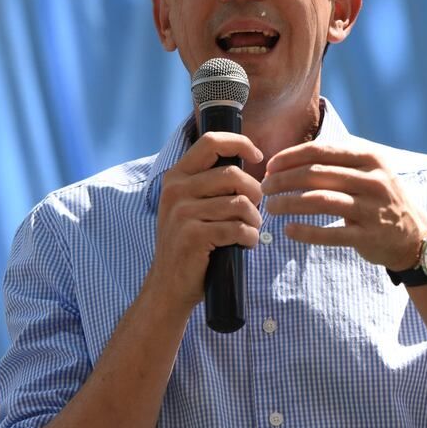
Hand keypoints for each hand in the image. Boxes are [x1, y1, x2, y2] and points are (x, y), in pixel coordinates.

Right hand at [148, 132, 263, 313]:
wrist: (168, 286)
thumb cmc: (189, 243)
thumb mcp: (190, 205)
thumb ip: (209, 182)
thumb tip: (250, 159)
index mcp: (176, 176)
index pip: (211, 142)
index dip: (240, 143)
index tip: (258, 157)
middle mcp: (176, 190)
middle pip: (232, 174)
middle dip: (255, 192)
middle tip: (255, 211)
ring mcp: (182, 213)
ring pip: (239, 203)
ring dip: (254, 220)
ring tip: (251, 230)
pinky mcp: (193, 235)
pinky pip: (237, 229)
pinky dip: (250, 237)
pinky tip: (246, 243)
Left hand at [261, 143, 426, 270]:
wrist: (415, 236)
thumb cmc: (380, 198)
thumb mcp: (368, 171)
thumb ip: (336, 161)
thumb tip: (289, 158)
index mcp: (369, 158)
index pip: (321, 151)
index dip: (290, 157)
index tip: (269, 166)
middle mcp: (372, 180)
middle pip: (316, 174)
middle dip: (283, 180)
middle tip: (264, 188)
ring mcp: (372, 208)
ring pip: (319, 201)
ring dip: (288, 203)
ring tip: (270, 207)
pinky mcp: (369, 236)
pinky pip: (330, 233)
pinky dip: (305, 232)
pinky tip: (288, 230)